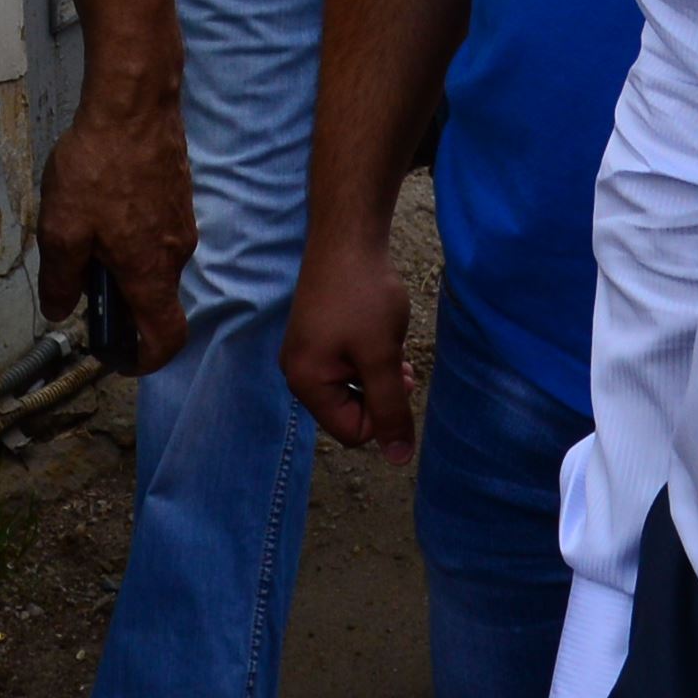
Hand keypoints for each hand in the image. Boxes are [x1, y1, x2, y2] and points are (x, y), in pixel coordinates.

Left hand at [33, 67, 193, 375]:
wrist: (133, 104)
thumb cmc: (98, 168)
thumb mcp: (61, 230)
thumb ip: (61, 279)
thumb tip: (60, 309)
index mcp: (151, 273)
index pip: (167, 338)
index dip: (145, 359)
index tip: (117, 355)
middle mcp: (177, 255)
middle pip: (155, 299)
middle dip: (120, 303)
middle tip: (80, 280)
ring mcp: (182, 223)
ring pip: (154, 263)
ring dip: (123, 263)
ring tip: (83, 230)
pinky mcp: (178, 195)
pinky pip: (157, 233)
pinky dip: (132, 235)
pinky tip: (101, 204)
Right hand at [282, 226, 419, 456]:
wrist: (348, 238)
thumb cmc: (363, 298)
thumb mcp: (381, 359)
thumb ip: (390, 410)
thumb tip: (399, 460)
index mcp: (306, 383)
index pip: (352, 431)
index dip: (382, 413)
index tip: (395, 377)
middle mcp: (298, 372)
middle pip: (351, 410)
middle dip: (381, 391)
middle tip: (397, 360)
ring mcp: (306, 352)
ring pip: (355, 386)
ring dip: (379, 372)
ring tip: (391, 342)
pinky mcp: (318, 334)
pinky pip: (349, 364)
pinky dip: (370, 355)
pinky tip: (380, 330)